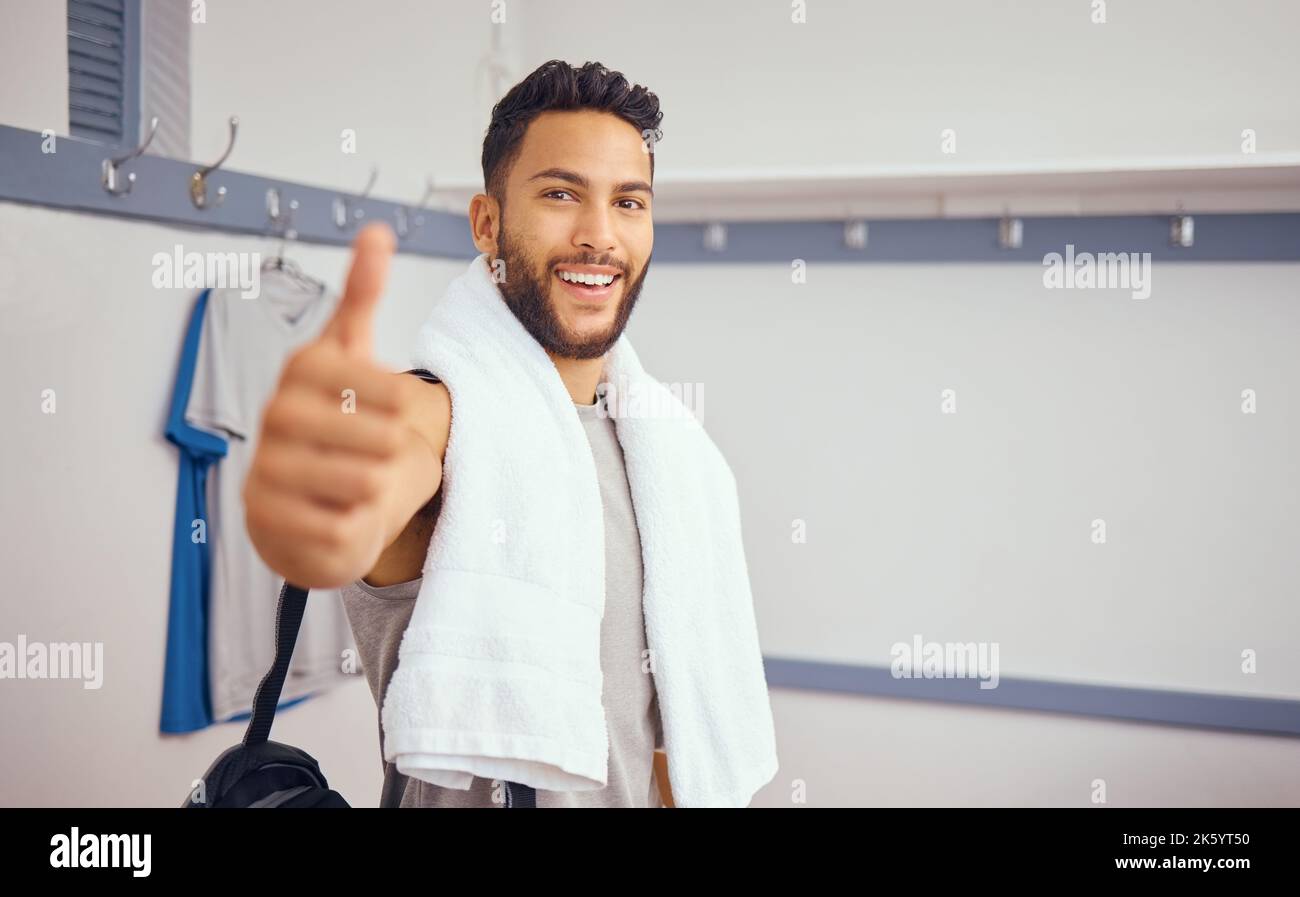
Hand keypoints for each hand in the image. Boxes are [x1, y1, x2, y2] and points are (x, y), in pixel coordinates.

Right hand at [243, 222, 417, 587]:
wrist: (302, 499)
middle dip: (393, 454)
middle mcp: (274, 417)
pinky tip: (341, 513)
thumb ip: (363, 297)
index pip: (386, 388)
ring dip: (378, 490)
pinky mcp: (268, 524)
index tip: (396, 411)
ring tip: (363, 481)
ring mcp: (265, 473)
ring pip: (365, 485)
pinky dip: (357, 527)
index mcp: (300, 371)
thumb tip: (377, 230)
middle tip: (380, 454)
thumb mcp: (349, 354)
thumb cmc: (337, 420)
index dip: (403, 405)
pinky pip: (343, 529)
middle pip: (381, 441)